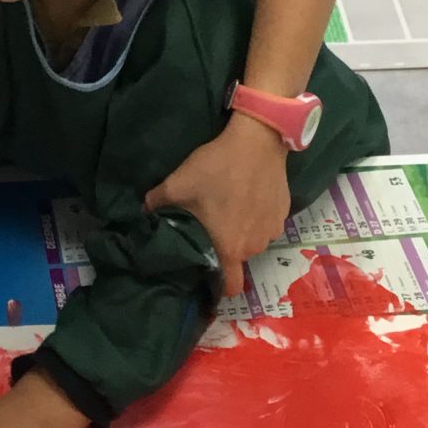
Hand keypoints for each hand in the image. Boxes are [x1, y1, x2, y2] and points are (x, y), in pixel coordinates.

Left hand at [145, 112, 290, 298]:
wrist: (257, 141)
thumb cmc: (216, 168)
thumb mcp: (177, 184)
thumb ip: (156, 204)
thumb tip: (144, 213)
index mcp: (229, 248)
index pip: (228, 286)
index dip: (217, 285)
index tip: (206, 272)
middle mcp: (254, 246)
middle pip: (236, 259)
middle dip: (224, 248)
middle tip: (210, 226)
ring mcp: (272, 231)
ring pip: (251, 241)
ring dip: (241, 231)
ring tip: (228, 207)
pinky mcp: (283, 213)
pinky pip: (265, 225)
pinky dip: (255, 217)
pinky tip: (246, 196)